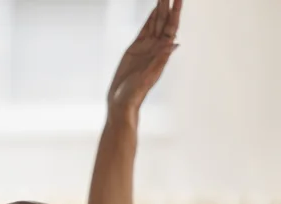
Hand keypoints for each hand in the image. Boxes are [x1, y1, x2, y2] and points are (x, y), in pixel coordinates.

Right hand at [107, 0, 181, 123]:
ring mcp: (146, 47)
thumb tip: (174, 44)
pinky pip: (145, 30)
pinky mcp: (135, 49)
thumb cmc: (135, 94)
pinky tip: (154, 10)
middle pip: (164, 21)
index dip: (175, 12)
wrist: (121, 101)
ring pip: (156, 23)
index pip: (171, 27)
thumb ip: (160, 61)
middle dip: (167, 5)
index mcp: (162, 52)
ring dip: (160, 9)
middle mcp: (156, 47)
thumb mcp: (148, 77)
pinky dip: (150, 19)